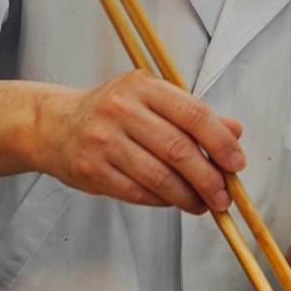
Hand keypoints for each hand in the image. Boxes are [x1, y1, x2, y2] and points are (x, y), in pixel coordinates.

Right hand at [36, 69, 243, 214]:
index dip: (220, 142)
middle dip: (209, 178)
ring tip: (204, 205)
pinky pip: (137, 192)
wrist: (54, 124)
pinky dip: (162, 201)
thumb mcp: (150, 99)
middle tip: (224, 197)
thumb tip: (235, 131)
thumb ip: (192, 114)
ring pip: (159, 176)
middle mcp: (121, 109)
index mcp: (143, 86)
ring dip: (188, 196)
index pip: (193, 114)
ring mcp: (103, 140)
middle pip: (178, 149)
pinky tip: (174, 202)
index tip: (237, 164)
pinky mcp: (92, 169)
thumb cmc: (111, 110)